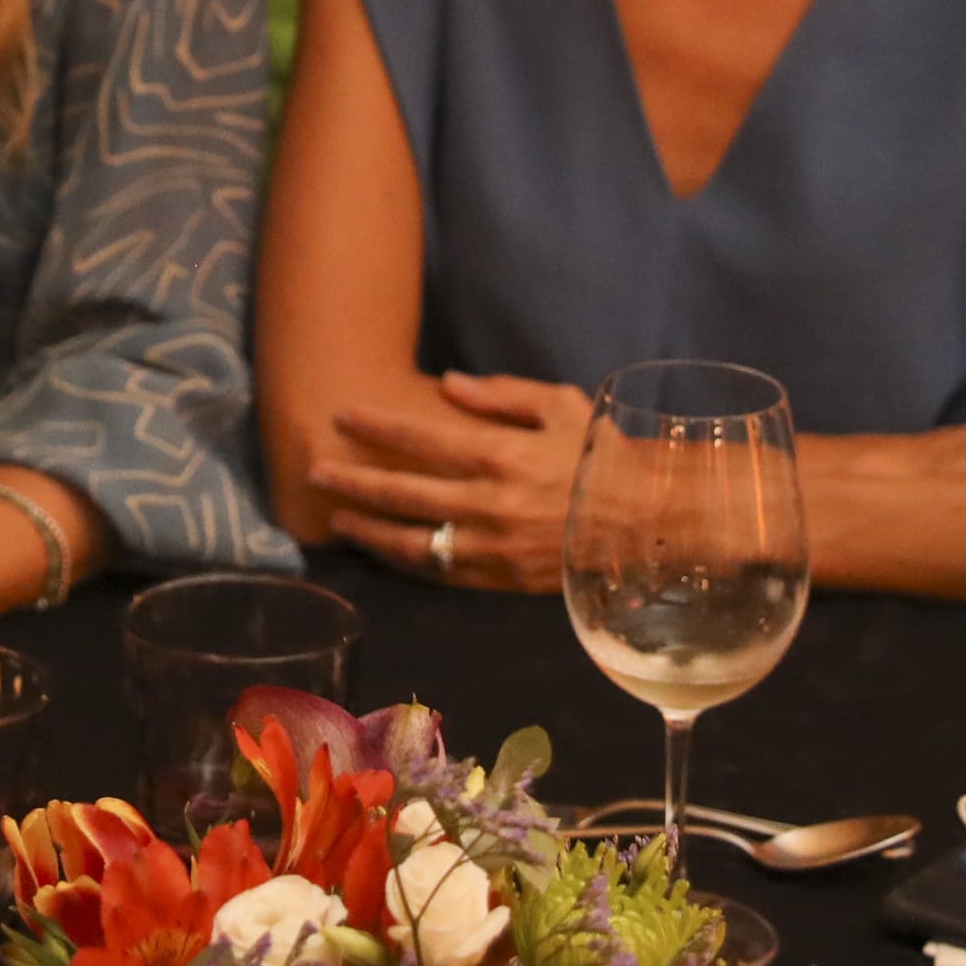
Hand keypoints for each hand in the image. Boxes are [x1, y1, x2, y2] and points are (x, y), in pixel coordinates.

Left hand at [306, 373, 590, 590]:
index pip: (421, 438)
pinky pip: (441, 572)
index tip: (341, 416)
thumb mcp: (561, 406)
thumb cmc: (604, 456)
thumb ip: (502, 394)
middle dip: (354, 480)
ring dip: (370, 530)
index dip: (375, 427)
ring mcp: (493, 547)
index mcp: (503, 455)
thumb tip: (449, 386)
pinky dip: (408, 561)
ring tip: (337, 519)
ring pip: (413, 541)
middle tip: (316, 470)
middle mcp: (491, 503)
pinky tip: (385, 550)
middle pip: (403, 493)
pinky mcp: (501, 578)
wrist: (649, 523)